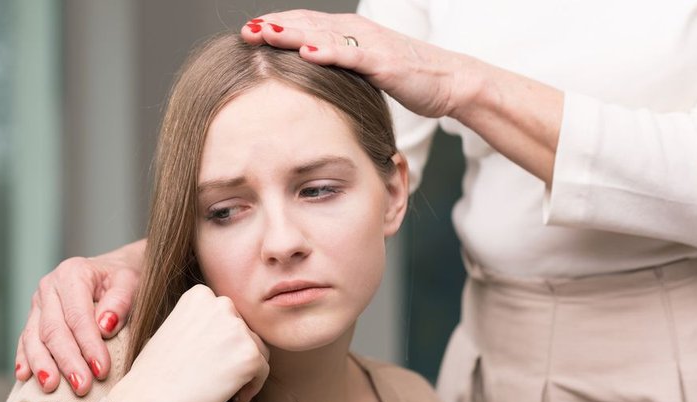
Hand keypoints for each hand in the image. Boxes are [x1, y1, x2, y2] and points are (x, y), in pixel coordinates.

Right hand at [15, 240, 144, 395]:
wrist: (113, 270)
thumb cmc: (124, 279)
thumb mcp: (131, 282)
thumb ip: (120, 301)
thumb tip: (104, 327)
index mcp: (73, 274)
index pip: (78, 316)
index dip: (88, 345)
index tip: (101, 370)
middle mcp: (49, 287)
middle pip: (54, 330)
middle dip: (68, 361)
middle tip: (82, 386)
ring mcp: (38, 303)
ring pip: (33, 337)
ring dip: (43, 365)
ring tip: (51, 387)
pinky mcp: (34, 317)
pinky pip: (24, 340)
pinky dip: (25, 359)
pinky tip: (24, 377)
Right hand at [107, 285, 269, 401]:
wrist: (150, 401)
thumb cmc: (155, 372)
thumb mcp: (173, 328)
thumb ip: (201, 322)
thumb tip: (223, 330)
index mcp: (201, 294)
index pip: (228, 316)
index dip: (223, 341)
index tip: (209, 360)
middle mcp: (222, 304)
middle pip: (246, 331)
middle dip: (236, 354)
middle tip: (217, 377)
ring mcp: (237, 328)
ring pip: (258, 350)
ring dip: (246, 370)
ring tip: (225, 389)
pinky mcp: (250, 354)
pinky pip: (263, 371)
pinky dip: (253, 387)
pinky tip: (233, 400)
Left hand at [240, 10, 476, 118]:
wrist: (450, 82)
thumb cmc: (412, 78)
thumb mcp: (369, 71)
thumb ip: (344, 69)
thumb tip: (318, 78)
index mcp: (352, 34)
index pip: (308, 25)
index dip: (279, 26)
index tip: (250, 33)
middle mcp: (358, 33)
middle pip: (309, 25)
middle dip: (275, 27)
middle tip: (245, 31)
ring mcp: (370, 46)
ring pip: (324, 35)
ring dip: (292, 33)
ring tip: (264, 33)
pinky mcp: (384, 63)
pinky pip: (351, 56)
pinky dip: (328, 52)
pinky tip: (306, 52)